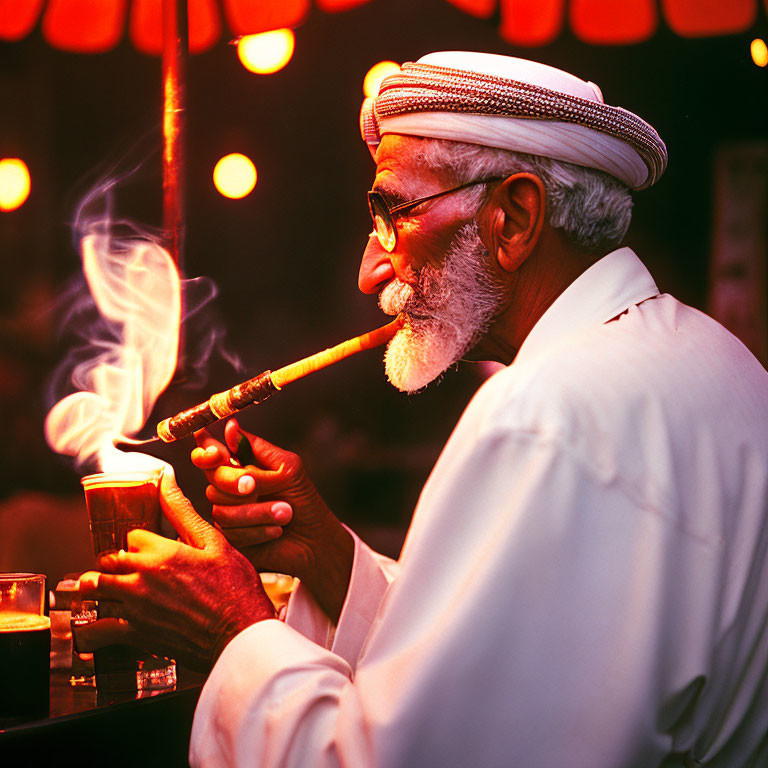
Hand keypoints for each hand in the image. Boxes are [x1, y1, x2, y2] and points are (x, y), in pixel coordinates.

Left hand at [79, 467, 274, 670]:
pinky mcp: (136, 635)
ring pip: (96, 591)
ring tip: (109, 591)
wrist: (241, 634)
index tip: (150, 547)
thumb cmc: (235, 588)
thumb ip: (183, 512)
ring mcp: (136, 607)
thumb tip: (166, 479)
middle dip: (115, 562)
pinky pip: (98, 630)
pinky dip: (94, 628)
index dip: (141, 540)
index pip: (131, 536)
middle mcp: (142, 577)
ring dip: (99, 589)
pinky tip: (100, 626)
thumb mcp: (215, 543)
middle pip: (107, 561)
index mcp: (162, 552)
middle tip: (127, 568)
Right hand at [191, 419, 353, 621]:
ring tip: (285, 513)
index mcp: (241, 464)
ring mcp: (226, 512)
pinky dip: (259, 529)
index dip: (206, 452)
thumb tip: (230, 425)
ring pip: (221, 508)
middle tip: (255, 487)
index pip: (208, 453)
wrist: (315, 539)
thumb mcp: (286, 469)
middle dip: (236, 482)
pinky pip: (231, 531)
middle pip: (212, 478)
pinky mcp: (228, 538)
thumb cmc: (303, 500)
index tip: (216, 454)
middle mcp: (228, 487)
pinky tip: (276, 529)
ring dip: (259, 511)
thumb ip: (255, 450)